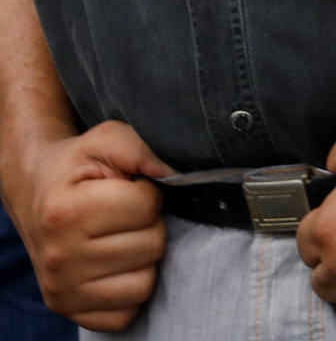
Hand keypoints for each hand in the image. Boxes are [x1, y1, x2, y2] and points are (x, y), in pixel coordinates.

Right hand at [3, 121, 168, 330]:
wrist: (37, 194)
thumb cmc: (78, 167)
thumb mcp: (107, 140)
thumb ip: (145, 149)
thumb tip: (180, 176)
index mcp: (65, 212)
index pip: (147, 206)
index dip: (148, 193)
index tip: (129, 188)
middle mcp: (59, 257)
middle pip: (152, 246)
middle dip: (149, 224)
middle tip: (124, 215)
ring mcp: (62, 289)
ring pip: (145, 283)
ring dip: (143, 257)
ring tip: (120, 237)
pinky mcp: (69, 310)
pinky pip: (126, 313)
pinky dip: (130, 289)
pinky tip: (116, 266)